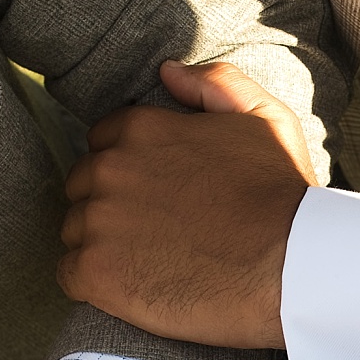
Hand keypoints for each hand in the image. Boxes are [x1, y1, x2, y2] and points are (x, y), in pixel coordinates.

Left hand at [58, 60, 317, 349]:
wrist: (290, 266)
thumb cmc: (281, 196)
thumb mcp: (263, 118)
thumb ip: (215, 84)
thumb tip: (167, 72)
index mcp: (140, 130)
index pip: (102, 143)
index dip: (127, 170)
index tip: (153, 195)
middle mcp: (110, 169)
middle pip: (84, 187)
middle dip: (109, 205)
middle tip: (152, 232)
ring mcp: (98, 222)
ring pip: (75, 231)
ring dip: (100, 244)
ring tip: (147, 261)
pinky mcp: (95, 272)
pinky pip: (69, 276)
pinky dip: (92, 283)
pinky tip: (130, 287)